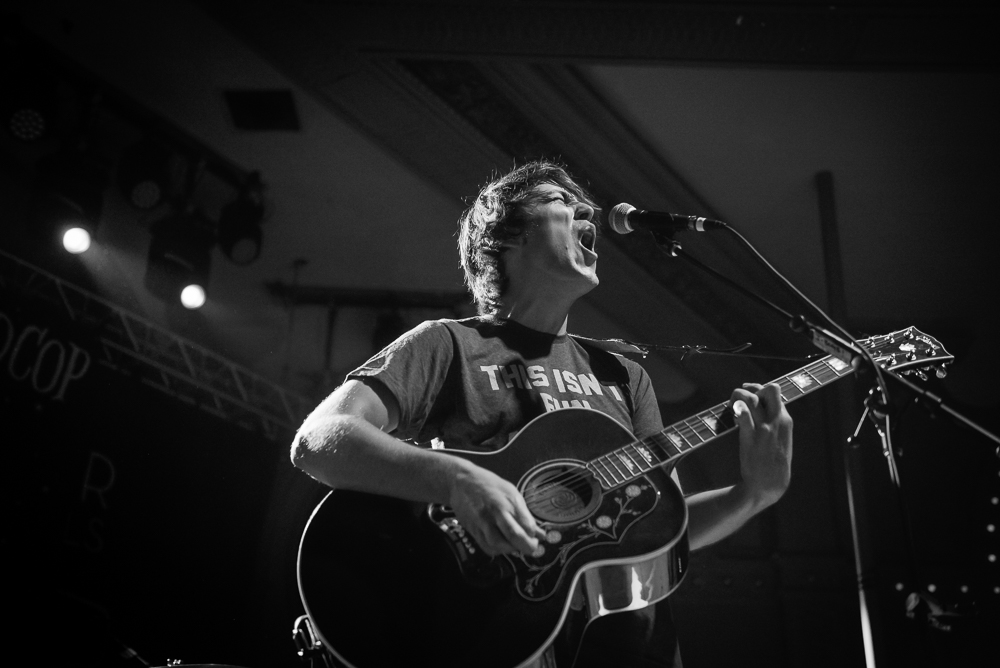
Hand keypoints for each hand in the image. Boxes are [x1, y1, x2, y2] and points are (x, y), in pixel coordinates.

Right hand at [447, 462, 546, 556]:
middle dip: (526, 547)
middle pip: (514, 536)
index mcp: (509, 501)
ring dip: (510, 549)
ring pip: (499, 545)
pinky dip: (497, 550)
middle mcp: (496, 512)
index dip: (534, 536)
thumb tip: (539, 533)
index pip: (527, 525)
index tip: (537, 538)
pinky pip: (486, 546)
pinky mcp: (473, 529)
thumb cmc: (489, 485)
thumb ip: (525, 514)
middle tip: (530, 547)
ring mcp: (483, 521)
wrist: (461, 481)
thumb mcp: (512, 493)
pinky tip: (502, 545)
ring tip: (515, 545)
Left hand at [729, 382, 792, 507]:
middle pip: (769, 389)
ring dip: (738, 397)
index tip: (750, 395)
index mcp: (785, 420)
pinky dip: (736, 409)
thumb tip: (762, 406)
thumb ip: (775, 422)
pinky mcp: (751, 438)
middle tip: (742, 400)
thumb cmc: (773, 461)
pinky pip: (743, 415)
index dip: (760, 389)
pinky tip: (733, 414)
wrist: (769, 484)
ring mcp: (764, 429)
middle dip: (753, 388)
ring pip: (752, 398)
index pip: (775, 391)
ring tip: (733, 407)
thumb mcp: (782, 438)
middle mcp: (777, 421)